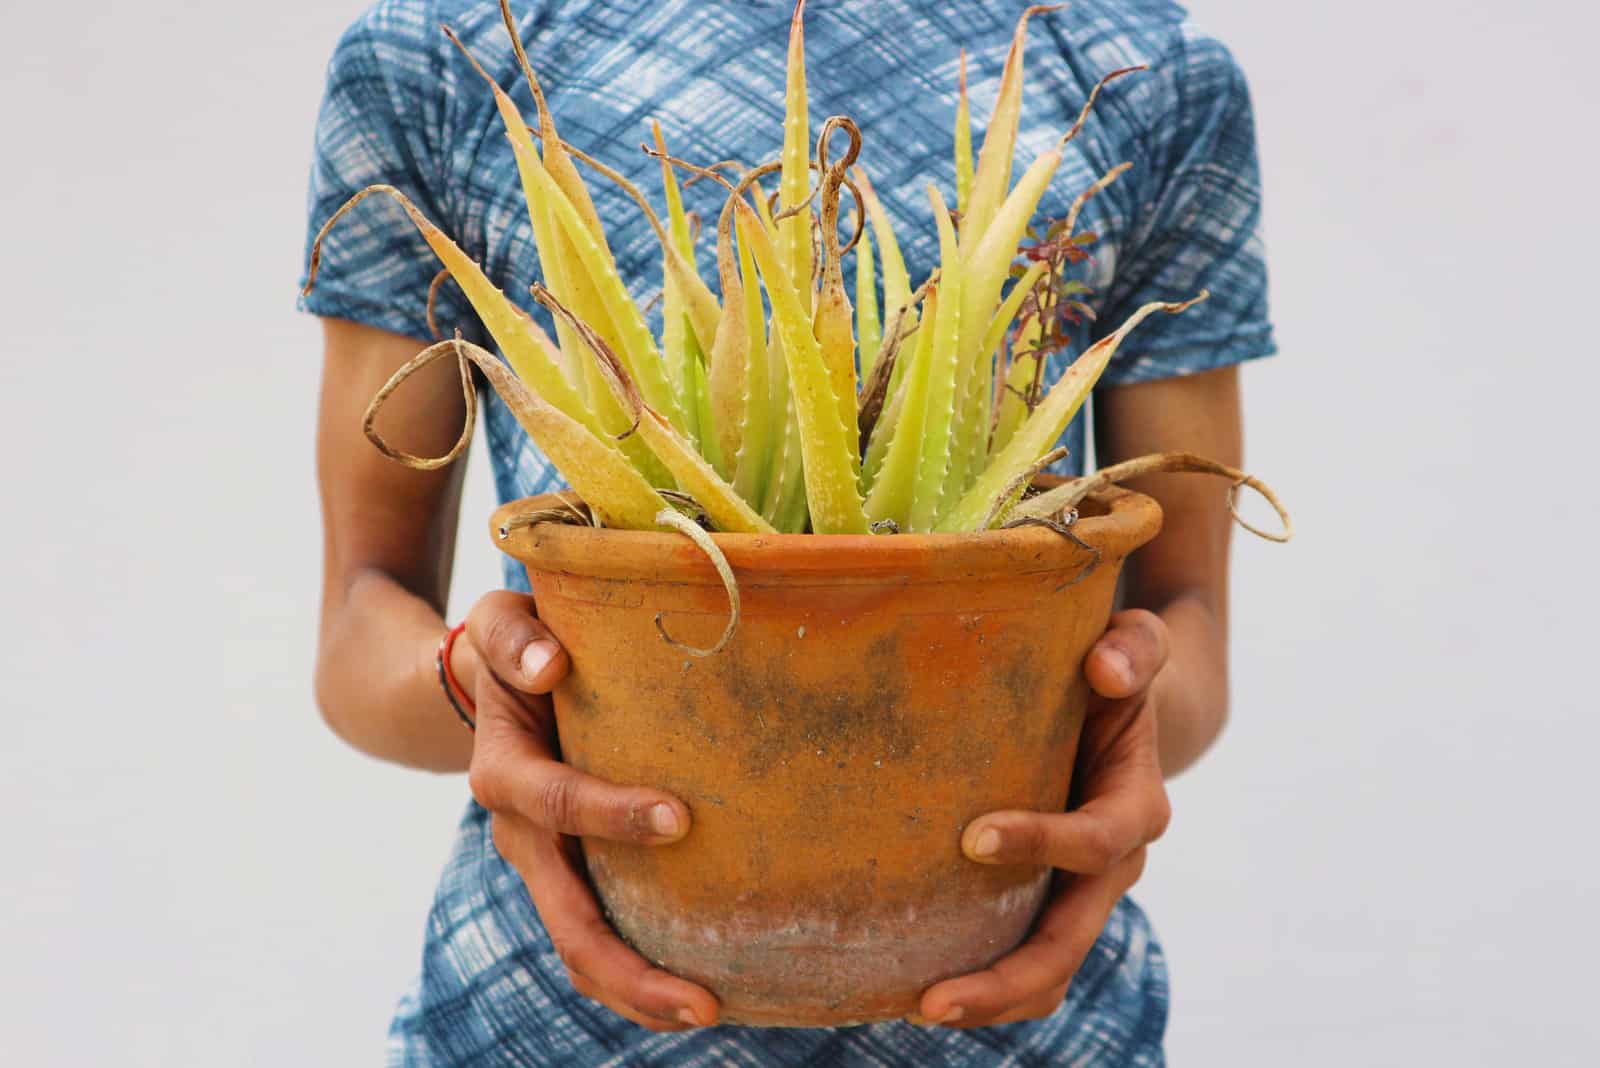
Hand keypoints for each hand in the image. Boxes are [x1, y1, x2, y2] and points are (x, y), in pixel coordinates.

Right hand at [459, 591, 720, 1030]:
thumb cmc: (515, 644)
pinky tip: (697, 989)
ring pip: (579, 949)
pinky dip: (637, 972)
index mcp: (504, 772)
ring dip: (636, 991)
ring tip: (709, 1012)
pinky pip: (597, 936)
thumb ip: (514, 638)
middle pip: (567, 919)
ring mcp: (545, 865)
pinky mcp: (573, 875)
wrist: (492, 680)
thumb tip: (552, 664)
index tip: (680, 818)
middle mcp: (520, 835)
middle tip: (704, 999)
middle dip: (631, 966)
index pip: (557, 802)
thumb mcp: (499, 620)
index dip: (611, 814)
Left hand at [914, 609, 1173, 1027]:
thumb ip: (1132, 647)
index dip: (1042, 842)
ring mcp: (1080, 893)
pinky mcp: (1047, 899)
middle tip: (929, 999)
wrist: (1115, 706)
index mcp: (1136, 805)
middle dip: (1006, 977)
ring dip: (990, 999)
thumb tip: (1102, 668)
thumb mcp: (1133, 643)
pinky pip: (1024, 960)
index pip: (1097, 841)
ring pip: (1048, 971)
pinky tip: (912, 986)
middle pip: (1068, 941)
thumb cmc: (1111, 669)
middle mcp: (1115, 865)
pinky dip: (983, 983)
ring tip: (915, 1008)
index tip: (972, 838)